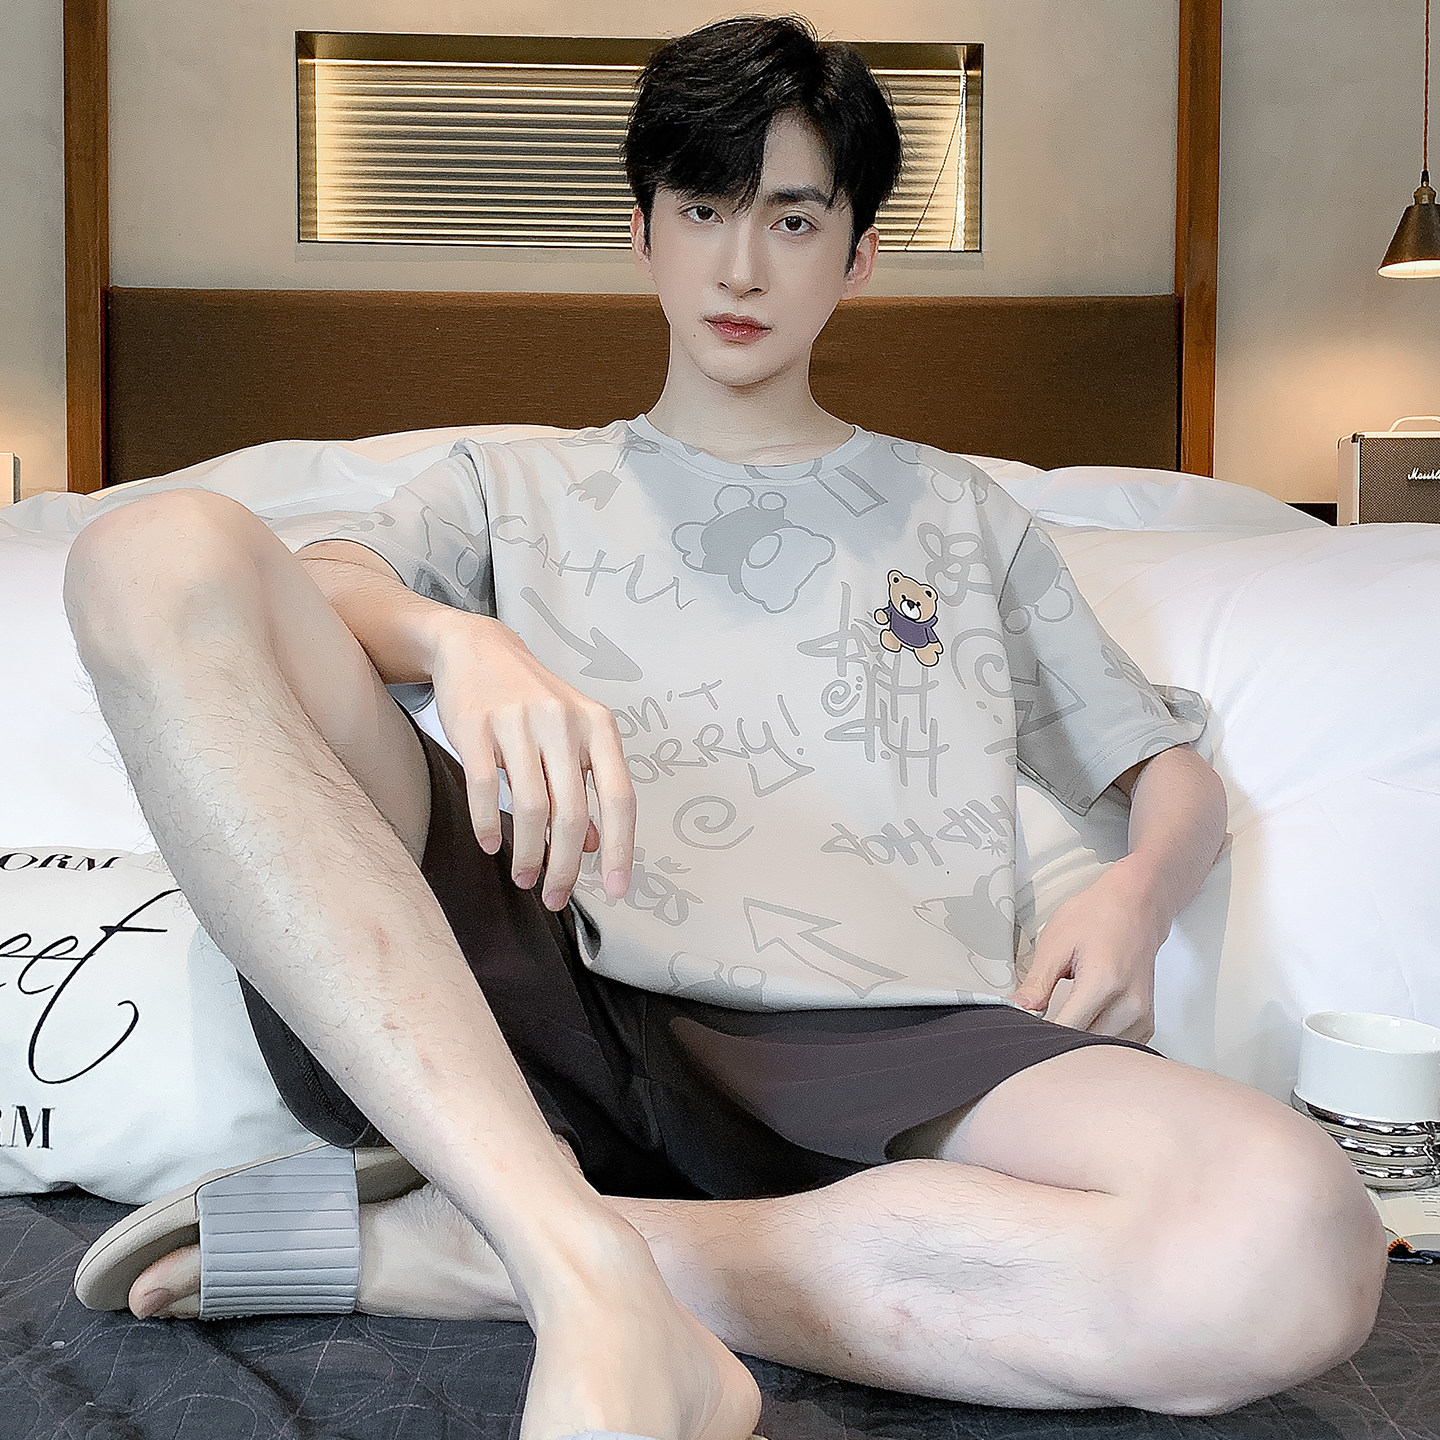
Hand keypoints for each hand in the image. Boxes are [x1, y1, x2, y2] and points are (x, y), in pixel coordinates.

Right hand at [428, 614, 635, 910]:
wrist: (476, 648)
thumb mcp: (571, 735)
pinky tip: (490, 845)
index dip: (621, 848)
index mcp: (598, 726)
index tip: (616, 889)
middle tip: (555, 898)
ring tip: (524, 879)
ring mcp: (519, 723)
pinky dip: (488, 825)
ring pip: (531, 807)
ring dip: (528, 854)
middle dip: (566, 866)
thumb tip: (594, 845)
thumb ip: (585, 786)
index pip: (619, 798)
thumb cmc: (531, 698)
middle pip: (573, 813)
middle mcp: (564, 723)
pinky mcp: (476, 726)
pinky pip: (485, 788)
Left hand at [1009, 857, 1167, 1041]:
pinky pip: (1116, 1048)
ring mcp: (1142, 1016)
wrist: (1135, 906)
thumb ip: (1037, 983)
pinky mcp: (1146, 1022)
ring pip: (1101, 1053)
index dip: (1040, 1034)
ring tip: (1058, 1024)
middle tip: (1036, 1028)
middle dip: (1057, 1042)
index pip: (1067, 1028)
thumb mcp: (1056, 943)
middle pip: (1085, 1046)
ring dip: (1078, 1045)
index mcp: (1104, 982)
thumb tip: (1018, 1010)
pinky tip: (1080, 1026)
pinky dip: (1096, 1044)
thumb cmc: (1097, 917)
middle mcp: (1130, 1004)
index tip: (1024, 1031)